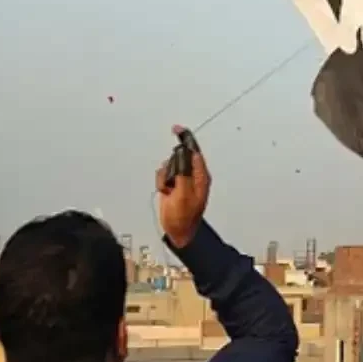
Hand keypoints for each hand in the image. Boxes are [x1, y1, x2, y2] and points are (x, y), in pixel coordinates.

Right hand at [154, 124, 210, 247]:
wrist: (177, 232)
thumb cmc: (185, 217)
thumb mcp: (184, 194)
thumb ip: (183, 172)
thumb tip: (182, 153)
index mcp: (200, 175)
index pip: (193, 151)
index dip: (186, 138)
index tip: (177, 129)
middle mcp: (192, 175)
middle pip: (178, 157)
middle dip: (171, 167)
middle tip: (172, 183)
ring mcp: (182, 180)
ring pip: (169, 166)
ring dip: (165, 177)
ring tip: (169, 190)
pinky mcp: (173, 185)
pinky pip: (163, 175)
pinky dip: (161, 182)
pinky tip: (165, 193)